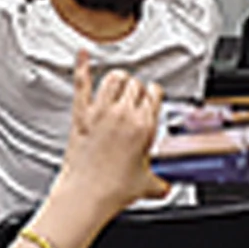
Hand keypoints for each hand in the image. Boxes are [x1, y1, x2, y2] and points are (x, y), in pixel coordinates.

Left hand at [55, 51, 167, 220]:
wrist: (88, 193)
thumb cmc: (115, 189)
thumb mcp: (150, 185)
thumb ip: (162, 182)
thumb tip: (167, 186)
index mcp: (145, 126)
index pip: (154, 94)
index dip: (153, 94)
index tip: (151, 97)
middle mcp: (124, 114)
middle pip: (135, 83)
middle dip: (136, 88)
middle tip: (133, 96)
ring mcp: (101, 111)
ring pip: (113, 78)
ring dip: (118, 79)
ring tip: (118, 83)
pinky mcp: (81, 114)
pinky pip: (82, 83)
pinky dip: (81, 65)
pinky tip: (82, 54)